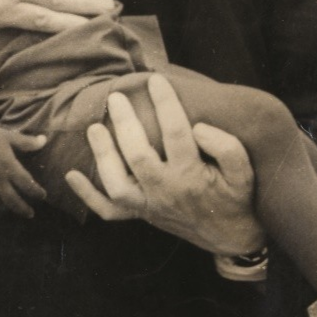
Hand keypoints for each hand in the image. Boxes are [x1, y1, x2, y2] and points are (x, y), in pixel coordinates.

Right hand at [0, 124, 48, 217]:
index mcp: (9, 168)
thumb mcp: (8, 136)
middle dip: (23, 209)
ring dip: (6, 208)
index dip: (36, 192)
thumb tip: (44, 140)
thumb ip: (26, 142)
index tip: (43, 196)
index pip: (27, 185)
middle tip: (30, 214)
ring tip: (11, 210)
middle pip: (13, 201)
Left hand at [64, 75, 265, 255]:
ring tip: (93, 128)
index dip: (166, 104)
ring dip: (102, 156)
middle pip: (138, 157)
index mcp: (192, 175)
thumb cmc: (236, 197)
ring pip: (117, 185)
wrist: (230, 237)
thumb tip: (198, 127)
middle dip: (124, 125)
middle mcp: (166, 191)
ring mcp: (149, 206)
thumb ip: (227, 148)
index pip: (176, 133)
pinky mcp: (141, 215)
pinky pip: (109, 211)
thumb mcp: (244, 172)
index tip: (155, 80)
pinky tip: (72, 175)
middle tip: (115, 98)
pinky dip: (88, 195)